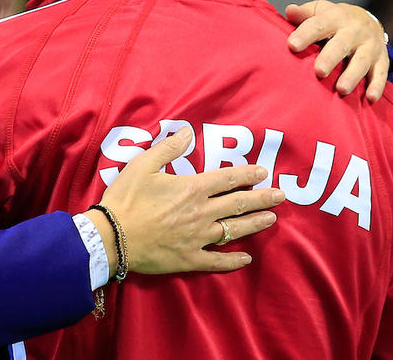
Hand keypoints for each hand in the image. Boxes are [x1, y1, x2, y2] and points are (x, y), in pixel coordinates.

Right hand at [87, 128, 283, 275]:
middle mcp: (201, 213)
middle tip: (280, 196)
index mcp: (192, 189)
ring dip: (254, 224)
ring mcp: (197, 238)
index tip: (263, 172)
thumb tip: (187, 131)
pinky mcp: (189, 258)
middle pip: (238, 204)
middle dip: (262, 198)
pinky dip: (233, 261)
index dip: (247, 174)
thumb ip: (168, 148)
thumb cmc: (125, 199)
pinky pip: (217, 261)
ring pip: (234, 230)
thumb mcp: (142, 165)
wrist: (111, 237)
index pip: (228, 179)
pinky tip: (246, 259)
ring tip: (271, 219)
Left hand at [285, 0, 389, 101]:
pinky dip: (377, 86)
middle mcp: (354, 30)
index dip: (305, 34)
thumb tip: (289, 11)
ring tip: (341, 90)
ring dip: (352, 75)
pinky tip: (370, 98)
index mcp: (335, 17)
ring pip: (361, 60)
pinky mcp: (382, 59)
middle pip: (342, 44)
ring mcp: (370, 45)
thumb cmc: (334, 20)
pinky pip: (381, 73)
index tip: (292, 46)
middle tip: (319, 72)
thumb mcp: (320, 11)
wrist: (369, 21)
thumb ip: (304, 14)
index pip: (318, 24)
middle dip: (330, 58)